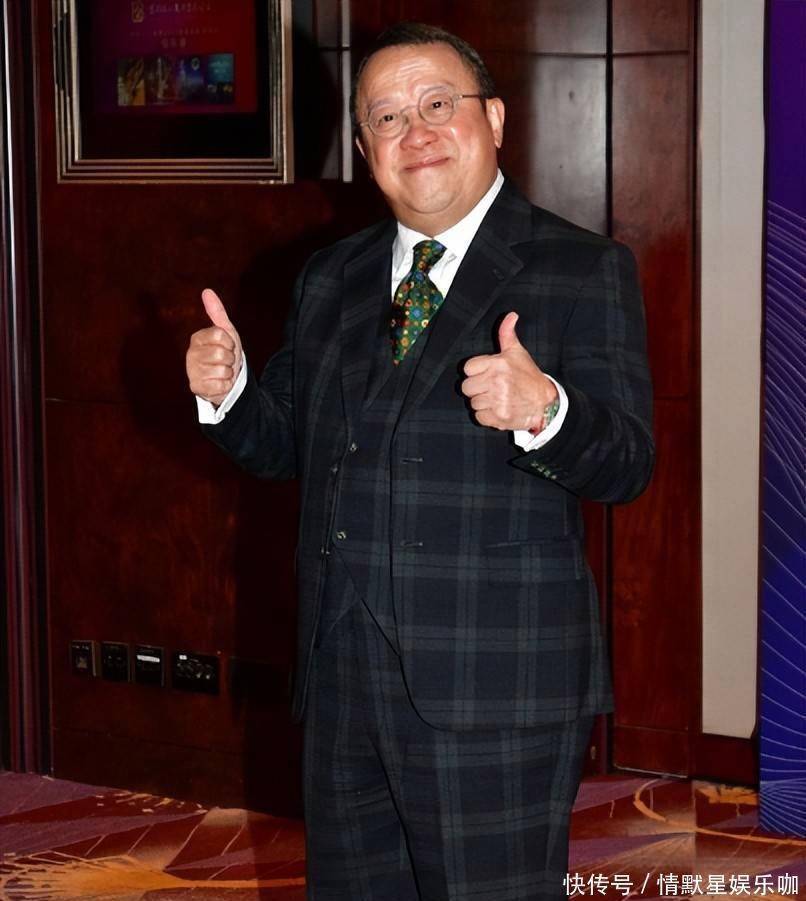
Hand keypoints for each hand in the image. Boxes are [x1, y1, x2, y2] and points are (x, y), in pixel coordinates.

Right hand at [186, 289, 242, 405]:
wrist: (226, 379)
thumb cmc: (226, 353)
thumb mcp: (226, 332)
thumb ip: (217, 312)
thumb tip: (207, 291)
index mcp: (197, 338)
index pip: (220, 334)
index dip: (230, 342)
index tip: (228, 346)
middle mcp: (191, 354)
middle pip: (221, 353)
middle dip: (230, 359)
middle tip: (225, 362)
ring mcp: (192, 372)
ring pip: (222, 370)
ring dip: (228, 373)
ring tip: (222, 372)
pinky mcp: (196, 388)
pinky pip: (220, 385)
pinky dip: (225, 385)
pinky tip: (219, 384)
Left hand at [461, 312, 557, 430]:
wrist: (545, 403)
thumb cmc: (529, 376)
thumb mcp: (518, 352)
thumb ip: (507, 334)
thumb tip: (510, 315)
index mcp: (498, 364)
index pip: (467, 368)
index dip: (475, 371)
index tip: (486, 373)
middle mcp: (496, 381)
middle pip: (466, 387)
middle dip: (477, 388)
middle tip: (491, 387)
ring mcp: (497, 400)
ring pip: (473, 403)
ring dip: (482, 403)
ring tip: (497, 398)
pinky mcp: (499, 417)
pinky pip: (479, 417)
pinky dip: (486, 416)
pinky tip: (498, 409)